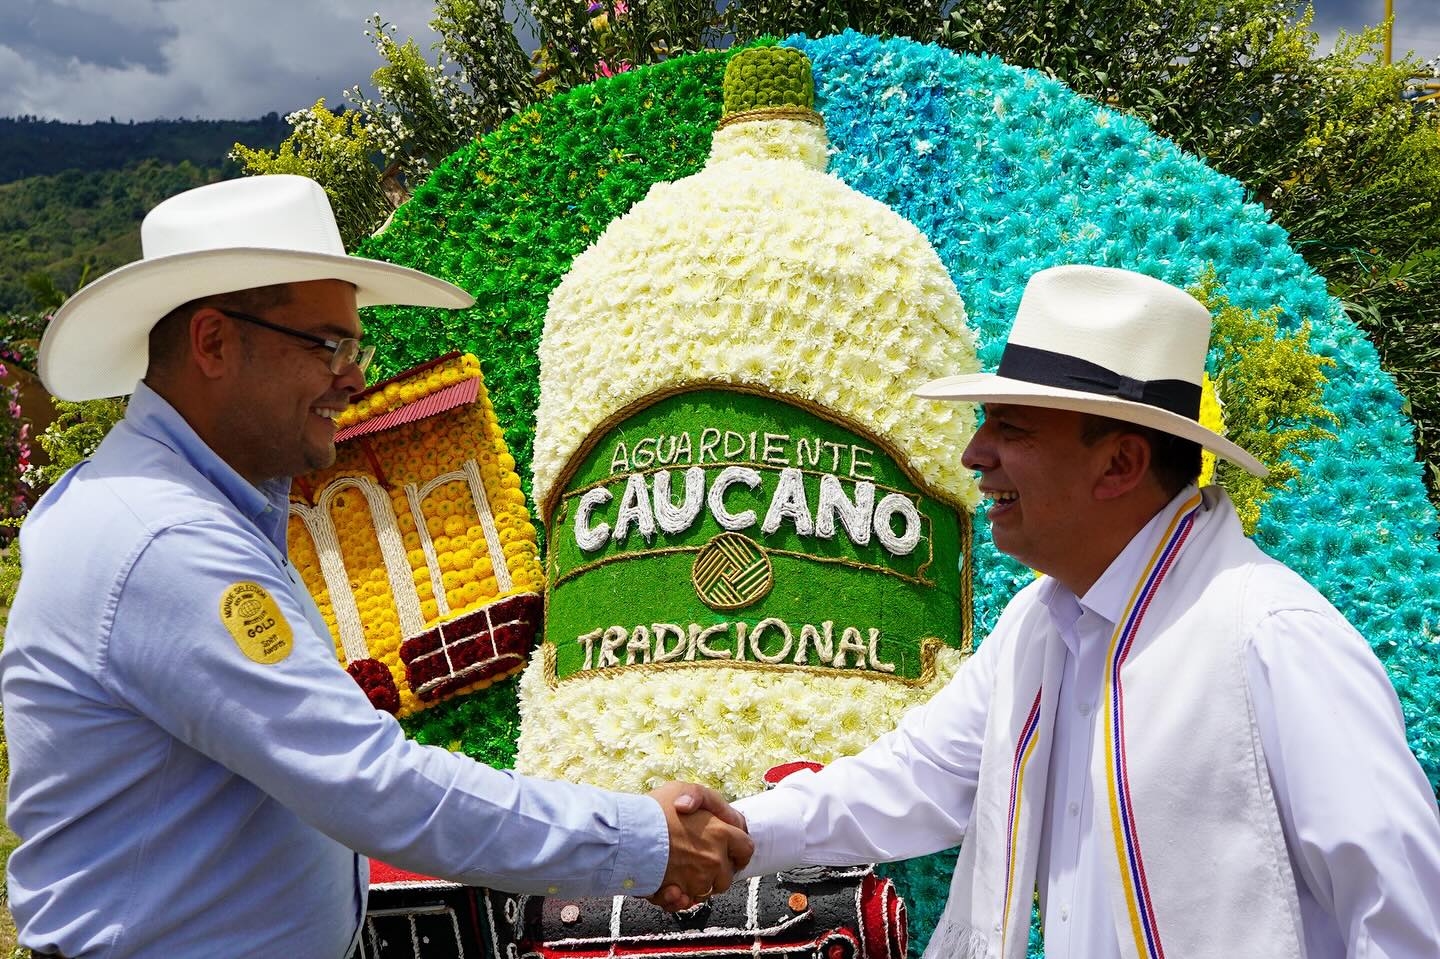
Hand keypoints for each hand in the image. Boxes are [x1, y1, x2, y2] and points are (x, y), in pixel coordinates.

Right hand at [645, 781, 751, 910]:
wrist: (625, 834)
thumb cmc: (652, 810)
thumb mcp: (681, 789)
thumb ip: (704, 800)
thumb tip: (716, 816)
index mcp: (721, 832)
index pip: (746, 849)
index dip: (738, 852)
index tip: (729, 853)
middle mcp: (714, 859)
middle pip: (727, 876)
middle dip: (715, 873)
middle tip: (698, 862)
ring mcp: (698, 879)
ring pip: (706, 891)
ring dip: (695, 885)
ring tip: (678, 871)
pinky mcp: (680, 893)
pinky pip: (685, 902)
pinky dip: (678, 898)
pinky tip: (670, 887)